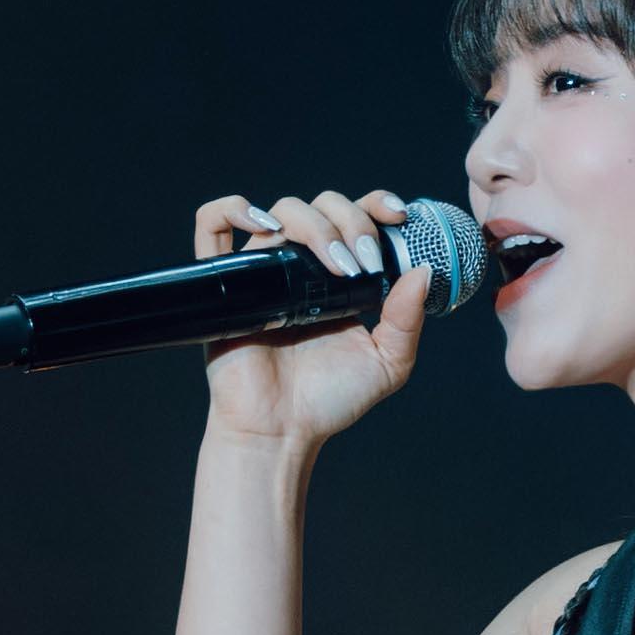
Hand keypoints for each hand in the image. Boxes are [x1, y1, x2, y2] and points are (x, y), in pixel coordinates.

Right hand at [191, 191, 433, 453]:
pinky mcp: (226, 280)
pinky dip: (234, 209)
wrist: (282, 430)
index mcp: (338, 275)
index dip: (375, 204)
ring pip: (281, 210)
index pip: (355, 216)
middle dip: (351, 221)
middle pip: (321, 206)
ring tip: (336, 265)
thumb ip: (407, 320)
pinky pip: (212, 225)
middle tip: (363, 262)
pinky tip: (266, 226)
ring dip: (315, 225)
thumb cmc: (328, 400)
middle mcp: (300, 265)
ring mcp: (263, 269)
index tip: (397, 217)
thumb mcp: (388, 362)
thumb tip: (423, 271)